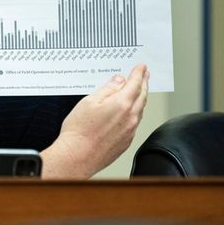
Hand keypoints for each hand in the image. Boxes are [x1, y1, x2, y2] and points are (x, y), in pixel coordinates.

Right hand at [40, 64, 148, 178]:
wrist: (78, 157)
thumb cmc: (79, 131)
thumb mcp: (89, 102)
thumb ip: (107, 90)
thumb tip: (118, 81)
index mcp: (121, 104)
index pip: (135, 84)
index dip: (139, 73)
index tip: (141, 67)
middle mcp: (130, 118)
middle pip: (142, 96)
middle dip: (144, 83)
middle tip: (145, 75)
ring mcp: (130, 131)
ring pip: (140, 110)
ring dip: (141, 98)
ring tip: (139, 91)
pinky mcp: (126, 141)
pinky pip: (135, 122)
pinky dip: (135, 112)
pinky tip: (129, 111)